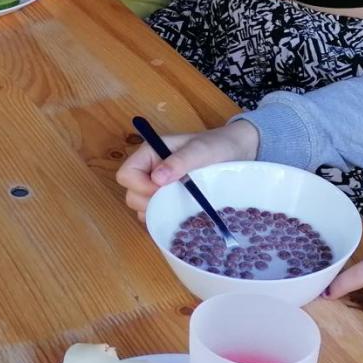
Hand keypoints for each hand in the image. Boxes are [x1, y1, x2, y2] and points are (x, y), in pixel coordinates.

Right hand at [115, 122, 259, 216]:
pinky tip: (181, 212)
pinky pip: (155, 214)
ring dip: (157, 211)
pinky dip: (164, 217)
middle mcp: (149, 170)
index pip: (126, 175)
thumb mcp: (201, 150)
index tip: (164, 189)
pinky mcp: (167, 198)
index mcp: (149, 153)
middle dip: (149, 202)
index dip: (140, 186)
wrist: (236, 152)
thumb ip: (180, 161)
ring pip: (141, 207)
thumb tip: (156, 179)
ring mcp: (157, 186)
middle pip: (131, 194)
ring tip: (180, 205)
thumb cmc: (218, 145)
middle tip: (175, 198)